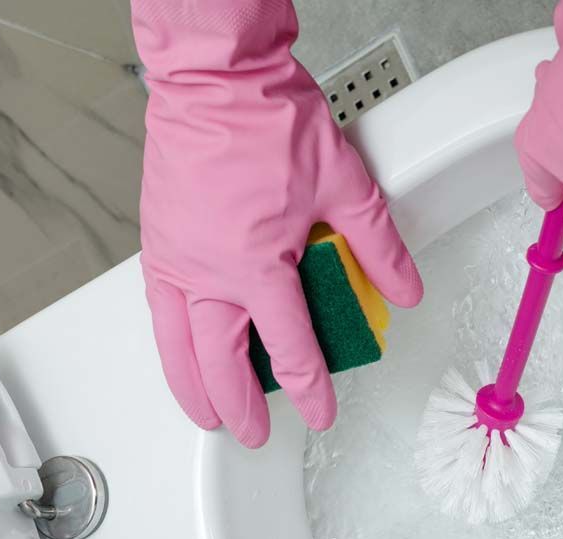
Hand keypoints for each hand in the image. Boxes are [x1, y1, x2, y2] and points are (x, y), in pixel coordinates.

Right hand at [132, 0, 421, 446]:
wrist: (216, 79)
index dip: (310, 390)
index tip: (321, 414)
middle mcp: (206, 272)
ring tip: (208, 417)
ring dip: (194, 388)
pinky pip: (159, 311)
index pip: (290, 348)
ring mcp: (175, 259)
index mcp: (256, 265)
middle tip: (255, 434)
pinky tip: (182, 355)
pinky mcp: (157, 242)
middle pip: (220, 362)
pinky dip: (171, 344)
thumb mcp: (345, 186)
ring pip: (178, 345)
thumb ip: (379, 247)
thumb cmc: (268, 121)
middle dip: (240, 407)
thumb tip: (405, 290)